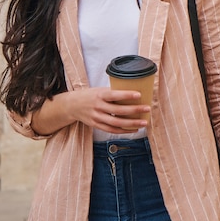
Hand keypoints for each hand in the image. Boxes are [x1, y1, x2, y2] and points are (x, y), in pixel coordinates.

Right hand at [31, 87, 150, 134]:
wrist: (72, 105)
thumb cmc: (90, 95)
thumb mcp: (100, 90)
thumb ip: (113, 93)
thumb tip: (132, 93)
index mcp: (100, 95)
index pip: (114, 95)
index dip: (126, 95)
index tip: (139, 95)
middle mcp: (98, 107)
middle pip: (118, 111)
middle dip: (134, 111)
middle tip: (147, 109)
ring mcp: (97, 117)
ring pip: (116, 123)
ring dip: (132, 123)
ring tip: (144, 122)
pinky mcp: (97, 125)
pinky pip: (112, 130)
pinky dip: (124, 130)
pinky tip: (134, 129)